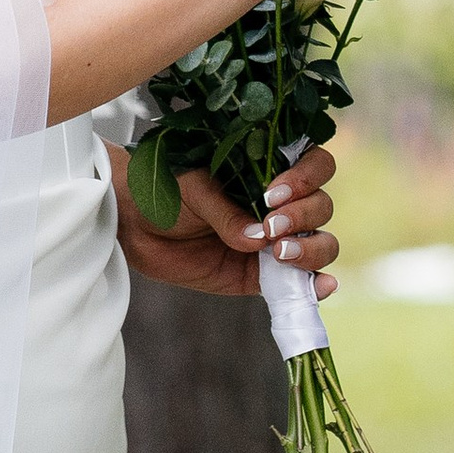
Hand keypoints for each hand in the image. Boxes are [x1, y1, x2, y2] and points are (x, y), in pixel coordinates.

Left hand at [110, 141, 339, 299]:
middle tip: (270, 226)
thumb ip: (226, 212)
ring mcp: (272, 242)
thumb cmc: (163, 190)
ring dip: (311, 249)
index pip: (316, 166)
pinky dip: (316, 285)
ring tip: (278, 254)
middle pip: (322, 206)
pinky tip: (322, 286)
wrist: (131, 222)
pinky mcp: (259, 275)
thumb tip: (257, 241)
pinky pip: (296, 283)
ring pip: (319, 243)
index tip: (273, 194)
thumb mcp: (194, 189)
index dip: (306, 178)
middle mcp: (279, 205)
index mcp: (268, 170)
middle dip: (304, 216)